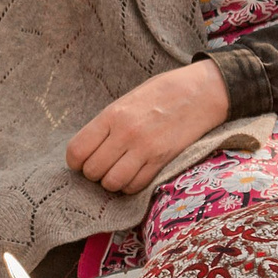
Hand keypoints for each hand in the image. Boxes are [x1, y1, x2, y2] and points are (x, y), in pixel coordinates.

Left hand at [65, 60, 229, 195]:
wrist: (202, 92)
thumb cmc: (163, 93)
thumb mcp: (127, 100)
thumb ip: (107, 124)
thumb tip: (88, 149)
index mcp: (112, 114)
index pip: (77, 150)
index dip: (75, 162)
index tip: (82, 162)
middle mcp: (125, 132)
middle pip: (92, 170)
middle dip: (94, 173)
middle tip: (103, 166)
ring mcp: (145, 149)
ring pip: (112, 183)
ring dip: (112, 182)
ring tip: (118, 172)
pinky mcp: (162, 161)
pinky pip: (135, 186)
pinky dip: (131, 186)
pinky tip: (135, 175)